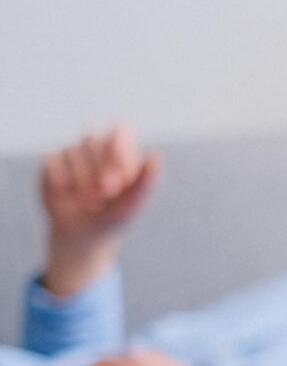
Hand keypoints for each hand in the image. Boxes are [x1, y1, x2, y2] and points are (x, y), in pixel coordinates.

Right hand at [39, 124, 159, 296]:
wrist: (86, 234)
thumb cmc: (115, 215)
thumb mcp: (132, 203)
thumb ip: (144, 181)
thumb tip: (155, 155)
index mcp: (121, 149)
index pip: (120, 131)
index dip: (119, 150)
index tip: (123, 176)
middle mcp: (96, 145)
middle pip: (94, 139)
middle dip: (101, 169)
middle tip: (108, 194)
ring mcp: (72, 152)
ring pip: (73, 151)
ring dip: (84, 180)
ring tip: (93, 203)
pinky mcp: (51, 163)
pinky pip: (53, 163)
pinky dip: (63, 183)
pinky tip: (68, 196)